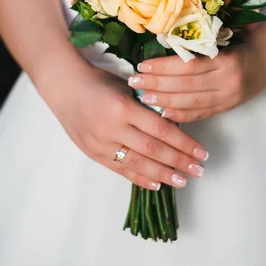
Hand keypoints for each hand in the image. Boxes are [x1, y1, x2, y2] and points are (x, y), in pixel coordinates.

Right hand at [38, 59, 208, 190]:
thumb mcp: (126, 87)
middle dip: (179, 162)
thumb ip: (146, 107)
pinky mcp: (93, 153)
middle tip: (199, 170)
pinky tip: (157, 184)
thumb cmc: (98, 82)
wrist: (63, 88)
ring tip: (182, 181)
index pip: (162, 130)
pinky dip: (140, 178)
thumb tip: (172, 127)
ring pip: (138, 164)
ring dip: (163, 174)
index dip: (184, 144)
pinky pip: (121, 169)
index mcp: (124, 107)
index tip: (201, 152)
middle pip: (153, 150)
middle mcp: (113, 128)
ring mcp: (101, 143)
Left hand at [128, 41, 265, 122]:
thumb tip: (164, 46)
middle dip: (157, 85)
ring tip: (144, 97)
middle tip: (134, 81)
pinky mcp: (229, 107)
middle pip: (185, 86)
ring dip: (165, 101)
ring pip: (191, 103)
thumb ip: (200, 44)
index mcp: (225, 60)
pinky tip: (164, 112)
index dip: (162, 68)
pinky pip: (201, 114)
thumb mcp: (225, 36)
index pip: (187, 67)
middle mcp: (227, 82)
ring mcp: (229, 97)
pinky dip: (181, 115)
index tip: (142, 65)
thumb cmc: (246, 39)